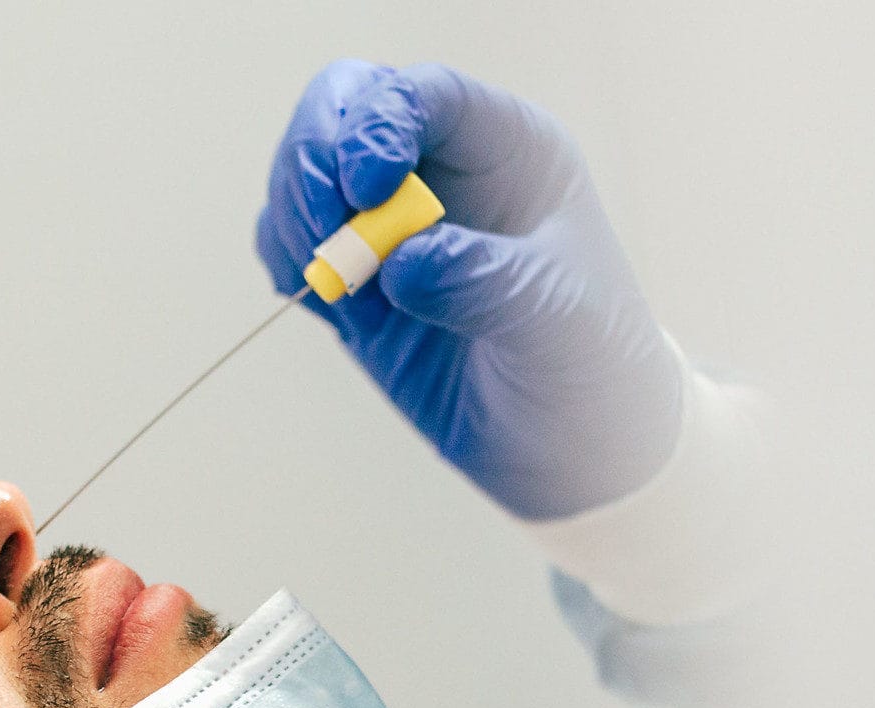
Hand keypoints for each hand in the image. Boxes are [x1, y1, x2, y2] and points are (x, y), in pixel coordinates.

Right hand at [257, 60, 682, 518]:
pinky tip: (332, 306)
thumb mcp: (556, 320)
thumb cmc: (589, 362)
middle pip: (342, 109)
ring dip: (297, 220)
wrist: (572, 443)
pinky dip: (286, 262)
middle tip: (324, 234)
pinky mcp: (355, 279)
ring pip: (303, 172)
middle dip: (313, 162)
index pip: (423, 97)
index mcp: (506, 150)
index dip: (379, 125)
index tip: (366, 189)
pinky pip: (288, 240)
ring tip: (346, 290)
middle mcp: (441, 170)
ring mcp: (390, 222)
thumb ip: (483, 281)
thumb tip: (400, 262)